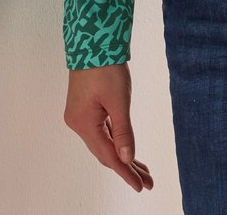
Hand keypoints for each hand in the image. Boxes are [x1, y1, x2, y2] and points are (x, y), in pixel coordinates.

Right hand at [63, 62, 153, 192]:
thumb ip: (123, 131)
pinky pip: (101, 131)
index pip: (108, 155)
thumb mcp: (119, 100)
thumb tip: (127, 158)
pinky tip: (126, 150)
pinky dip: (115, 141)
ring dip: (122, 155)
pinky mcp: (85, 108)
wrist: (93, 40)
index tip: (140, 186)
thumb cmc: (106, 67)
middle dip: (127, 167)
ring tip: (142, 171)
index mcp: (83, 124)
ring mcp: (80, 116)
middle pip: (105, 152)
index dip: (125, 172)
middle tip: (147, 182)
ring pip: (104, 142)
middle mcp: (78, 123)